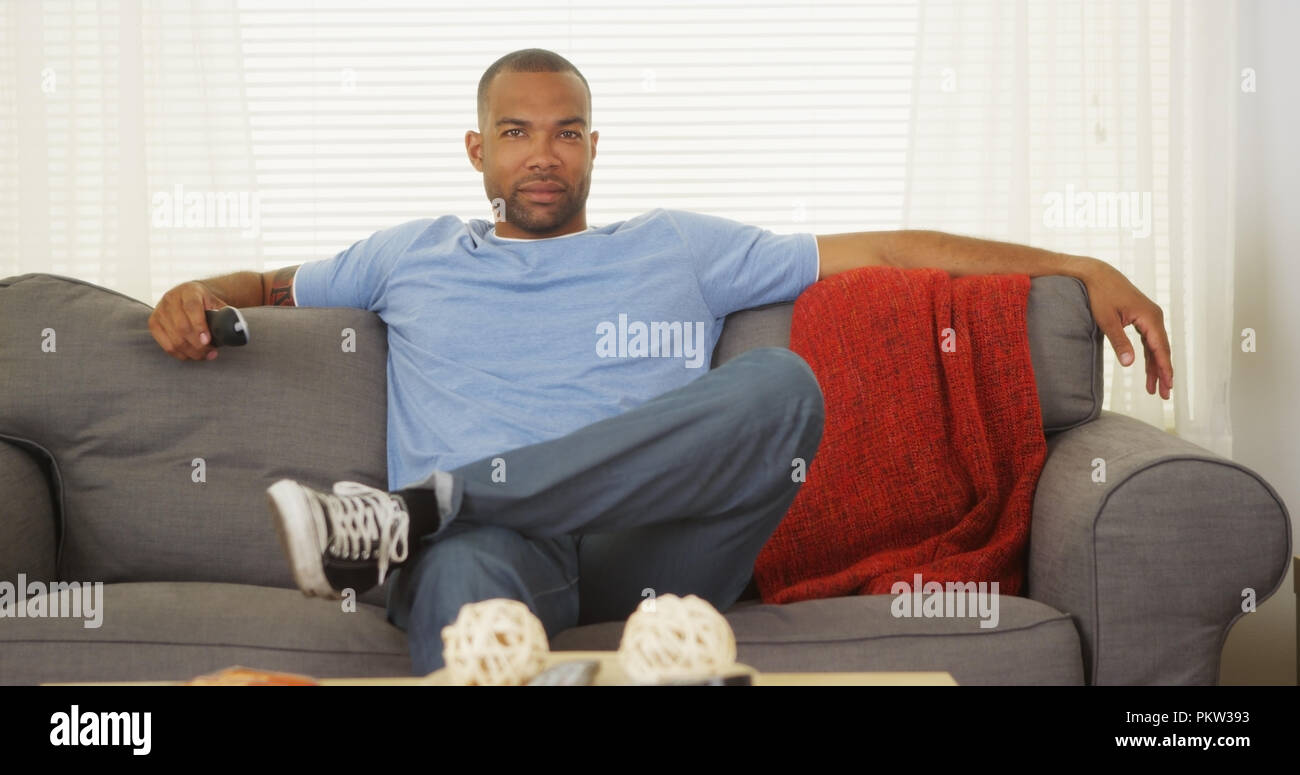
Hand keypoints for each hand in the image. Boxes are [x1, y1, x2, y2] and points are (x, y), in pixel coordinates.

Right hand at [148, 281, 226, 361]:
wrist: (189, 296)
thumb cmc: (206, 303)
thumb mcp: (217, 304)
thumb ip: (225, 316)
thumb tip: (233, 330)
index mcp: (189, 291)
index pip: (192, 308)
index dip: (199, 326)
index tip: (208, 341)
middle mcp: (171, 299)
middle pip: (181, 327)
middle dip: (198, 345)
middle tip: (212, 352)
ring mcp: (159, 311)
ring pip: (173, 339)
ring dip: (191, 352)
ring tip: (205, 355)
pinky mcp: (153, 323)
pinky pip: (166, 345)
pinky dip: (180, 354)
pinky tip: (191, 355)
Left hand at [1076, 257, 1172, 399]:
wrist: (1097, 274)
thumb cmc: (1100, 295)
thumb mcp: (1107, 320)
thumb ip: (1119, 342)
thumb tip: (1130, 364)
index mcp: (1149, 317)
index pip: (1160, 348)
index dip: (1164, 368)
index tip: (1168, 385)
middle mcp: (1155, 316)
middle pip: (1162, 350)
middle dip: (1163, 373)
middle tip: (1164, 395)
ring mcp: (1150, 317)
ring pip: (1156, 347)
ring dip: (1156, 367)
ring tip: (1155, 389)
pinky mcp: (1143, 318)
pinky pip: (1149, 341)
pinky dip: (1150, 356)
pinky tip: (1149, 371)